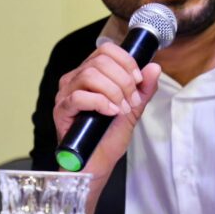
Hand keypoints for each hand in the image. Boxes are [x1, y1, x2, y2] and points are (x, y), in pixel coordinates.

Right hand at [53, 42, 160, 178]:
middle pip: (100, 61)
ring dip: (113, 92)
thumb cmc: (109, 137)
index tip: (138, 81)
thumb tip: (154, 67)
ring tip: (121, 109)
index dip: (126, 62)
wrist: (97, 164)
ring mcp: (65, 93)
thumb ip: (143, 89)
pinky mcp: (61, 110)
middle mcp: (75, 79)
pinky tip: (110, 113)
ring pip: (90, 75)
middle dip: (123, 81)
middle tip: (131, 101)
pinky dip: (100, 103)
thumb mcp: (133, 109)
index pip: (106, 50)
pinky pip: (79, 97)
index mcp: (91, 73)